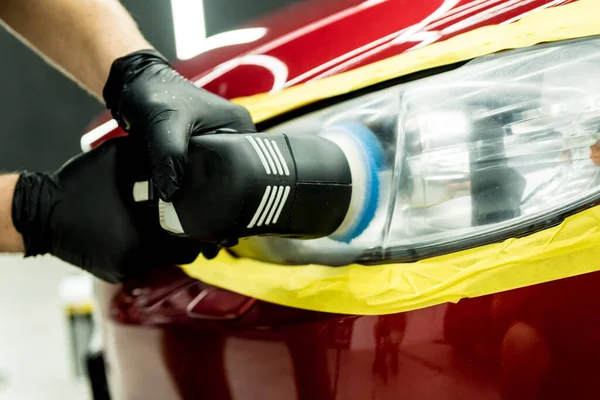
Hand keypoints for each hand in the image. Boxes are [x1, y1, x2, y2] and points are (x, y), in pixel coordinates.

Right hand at [11, 137, 216, 282]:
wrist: (38, 214)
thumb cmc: (78, 184)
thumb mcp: (118, 158)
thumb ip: (152, 156)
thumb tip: (184, 153)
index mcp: (141, 237)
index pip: (191, 241)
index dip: (203, 225)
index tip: (207, 210)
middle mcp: (136, 261)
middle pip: (183, 254)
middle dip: (190, 235)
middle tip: (193, 215)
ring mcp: (125, 271)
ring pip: (166, 260)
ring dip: (171, 241)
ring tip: (170, 219)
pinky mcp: (116, 274)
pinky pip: (147, 263)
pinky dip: (151, 247)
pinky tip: (145, 229)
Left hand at [103, 49, 256, 200]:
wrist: (133, 84)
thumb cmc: (155, 92)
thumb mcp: (166, 122)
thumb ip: (170, 154)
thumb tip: (171, 192)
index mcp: (238, 124)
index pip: (246, 163)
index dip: (230, 181)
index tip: (212, 196)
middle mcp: (232, 134)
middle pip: (230, 171)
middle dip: (212, 186)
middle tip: (195, 199)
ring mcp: (217, 141)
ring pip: (213, 174)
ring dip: (199, 185)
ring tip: (186, 197)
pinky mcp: (200, 148)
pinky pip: (200, 171)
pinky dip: (189, 181)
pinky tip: (179, 189)